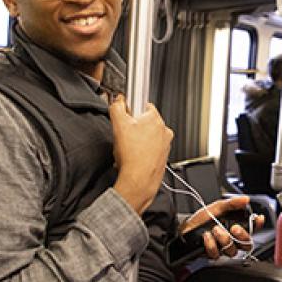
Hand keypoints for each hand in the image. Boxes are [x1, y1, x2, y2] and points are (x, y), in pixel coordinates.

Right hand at [110, 95, 172, 214]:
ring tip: (128, 149)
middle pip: (145, 122)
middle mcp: (164, 131)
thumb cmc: (133, 156)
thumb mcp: (118, 125)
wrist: (139, 180)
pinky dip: (142, 152)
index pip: (143, 105)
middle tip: (124, 135)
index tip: (125, 117)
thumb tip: (118, 101)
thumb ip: (117, 107)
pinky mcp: (162, 158)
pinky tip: (133, 157)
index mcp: (156, 119)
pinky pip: (150, 150)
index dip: (131, 110)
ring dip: (137, 141)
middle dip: (133, 127)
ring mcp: (165, 145)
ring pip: (147, 137)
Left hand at [179, 195, 263, 259]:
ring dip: (224, 239)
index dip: (257, 225)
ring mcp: (223, 248)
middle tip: (234, 228)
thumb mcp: (217, 207)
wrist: (185, 228)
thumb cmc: (202, 218)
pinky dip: (211, 245)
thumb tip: (245, 199)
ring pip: (232, 250)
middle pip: (247, 244)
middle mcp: (232, 239)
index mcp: (235, 226)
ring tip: (215, 229)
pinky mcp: (212, 255)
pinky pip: (217, 254)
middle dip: (243, 236)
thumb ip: (232, 203)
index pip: (252, 229)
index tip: (257, 219)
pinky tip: (206, 236)